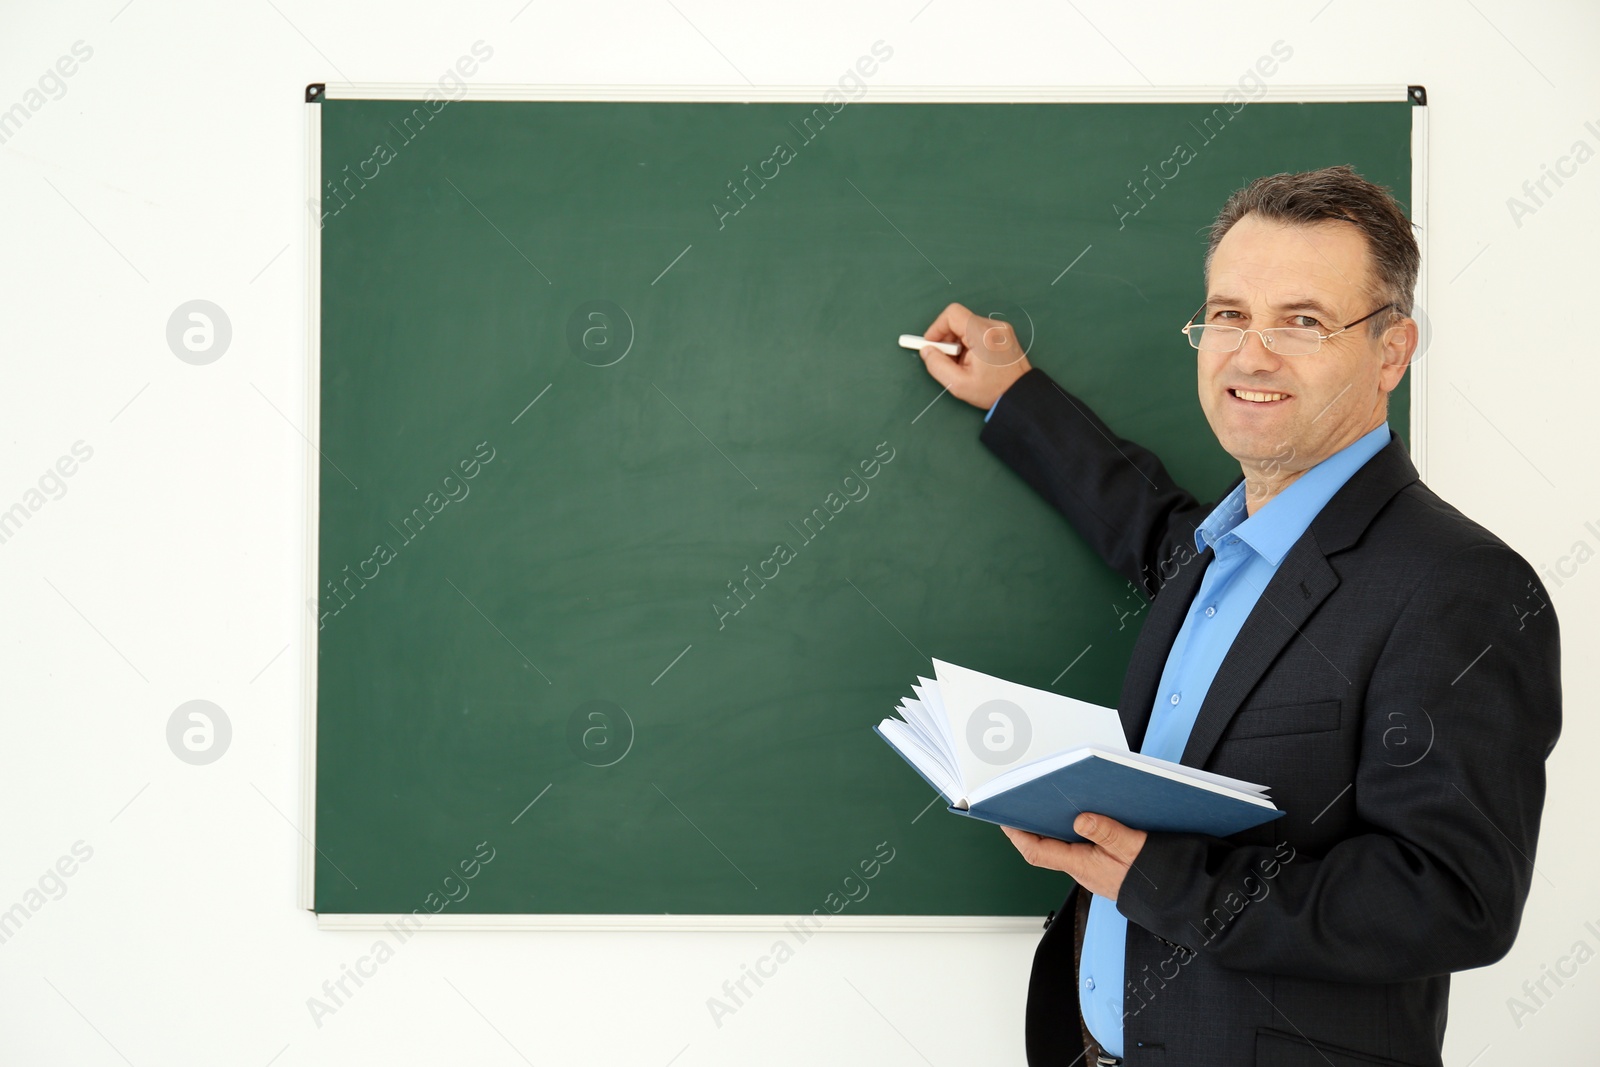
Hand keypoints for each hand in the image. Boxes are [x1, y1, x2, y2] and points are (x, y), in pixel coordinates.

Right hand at [917, 302, 1032, 409]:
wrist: (1021, 394)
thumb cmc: (992, 391)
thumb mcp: (958, 384)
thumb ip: (936, 365)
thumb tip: (926, 350)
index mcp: (982, 334)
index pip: (952, 314)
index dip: (937, 327)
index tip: (932, 345)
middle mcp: (993, 326)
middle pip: (959, 320)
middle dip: (947, 338)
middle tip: (947, 360)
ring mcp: (1000, 328)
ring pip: (968, 325)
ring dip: (958, 341)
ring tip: (962, 363)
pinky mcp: (1003, 333)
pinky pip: (978, 330)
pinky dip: (970, 342)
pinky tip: (973, 360)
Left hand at [1001, 813, 1146, 900]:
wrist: (1176, 895)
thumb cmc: (1154, 877)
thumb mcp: (1132, 848)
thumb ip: (1106, 832)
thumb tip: (1081, 819)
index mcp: (1082, 865)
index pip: (1037, 852)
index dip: (1018, 835)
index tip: (1004, 818)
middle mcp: (1083, 869)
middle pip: (1047, 847)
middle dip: (1033, 827)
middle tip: (1023, 804)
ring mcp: (1093, 869)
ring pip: (1064, 846)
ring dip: (1055, 827)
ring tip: (1050, 803)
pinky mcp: (1104, 866)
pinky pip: (1082, 847)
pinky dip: (1077, 831)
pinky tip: (1084, 815)